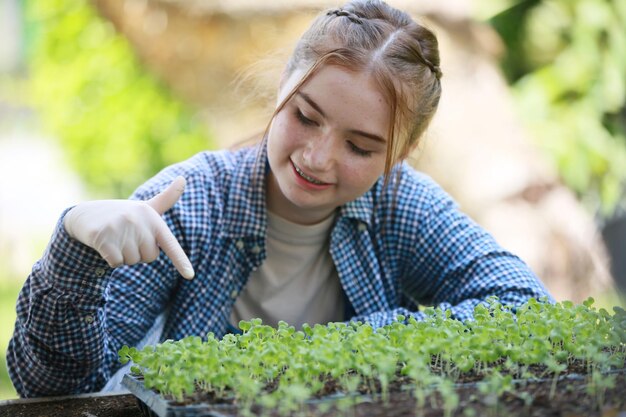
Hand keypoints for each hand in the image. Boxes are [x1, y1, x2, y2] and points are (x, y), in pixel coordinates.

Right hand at [63, 176, 194, 278]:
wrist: (85, 215)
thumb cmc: (123, 214)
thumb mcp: (146, 207)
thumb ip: (166, 199)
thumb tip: (184, 178)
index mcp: (152, 216)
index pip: (170, 243)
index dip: (181, 261)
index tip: (190, 276)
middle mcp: (138, 220)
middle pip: (149, 257)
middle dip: (138, 253)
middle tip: (127, 238)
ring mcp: (120, 227)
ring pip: (131, 261)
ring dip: (124, 256)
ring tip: (115, 239)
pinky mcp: (102, 236)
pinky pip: (116, 263)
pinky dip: (110, 259)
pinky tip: (104, 245)